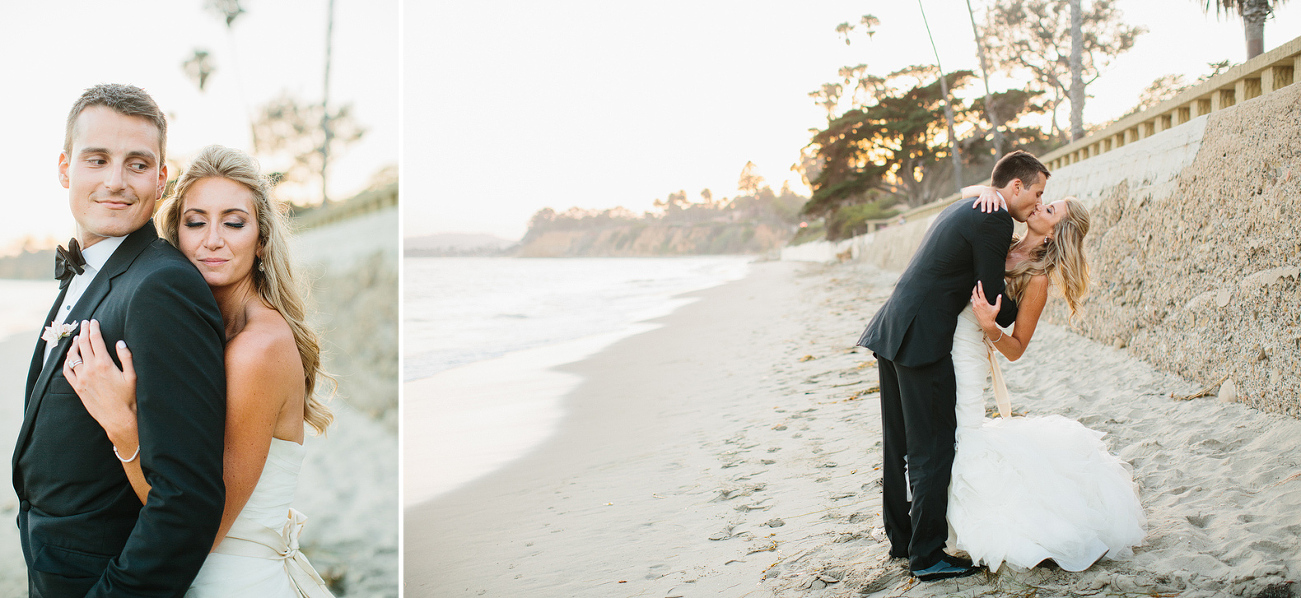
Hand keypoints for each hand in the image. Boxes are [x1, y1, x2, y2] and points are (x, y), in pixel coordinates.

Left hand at [64, 320, 138, 447]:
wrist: (118, 417)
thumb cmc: (128, 398)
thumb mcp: (132, 376)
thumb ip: (126, 357)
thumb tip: (120, 343)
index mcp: (104, 364)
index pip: (95, 340)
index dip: (94, 328)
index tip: (94, 322)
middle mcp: (90, 369)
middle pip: (83, 344)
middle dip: (83, 331)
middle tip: (85, 323)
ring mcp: (81, 378)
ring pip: (73, 356)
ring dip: (74, 344)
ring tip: (77, 338)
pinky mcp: (77, 387)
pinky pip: (67, 371)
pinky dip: (67, 361)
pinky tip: (70, 357)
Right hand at [970, 186, 1005, 212]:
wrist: (988, 190)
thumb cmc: (995, 197)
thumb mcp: (1000, 200)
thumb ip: (1003, 205)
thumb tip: (1006, 212)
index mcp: (995, 198)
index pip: (996, 202)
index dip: (996, 206)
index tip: (996, 210)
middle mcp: (990, 198)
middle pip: (989, 202)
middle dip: (989, 207)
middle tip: (989, 212)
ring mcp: (985, 197)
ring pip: (983, 202)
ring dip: (983, 206)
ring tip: (983, 211)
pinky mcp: (980, 198)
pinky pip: (977, 201)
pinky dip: (975, 204)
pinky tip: (974, 208)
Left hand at [970, 281, 1001, 332]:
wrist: (986, 323)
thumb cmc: (992, 316)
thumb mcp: (997, 308)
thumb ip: (998, 301)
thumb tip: (1000, 295)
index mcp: (983, 302)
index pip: (980, 291)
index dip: (979, 285)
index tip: (979, 281)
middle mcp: (977, 303)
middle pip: (974, 293)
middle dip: (975, 288)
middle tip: (976, 285)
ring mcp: (974, 306)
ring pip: (972, 297)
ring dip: (973, 293)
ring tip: (976, 290)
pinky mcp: (973, 309)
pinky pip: (972, 302)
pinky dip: (973, 299)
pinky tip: (975, 298)